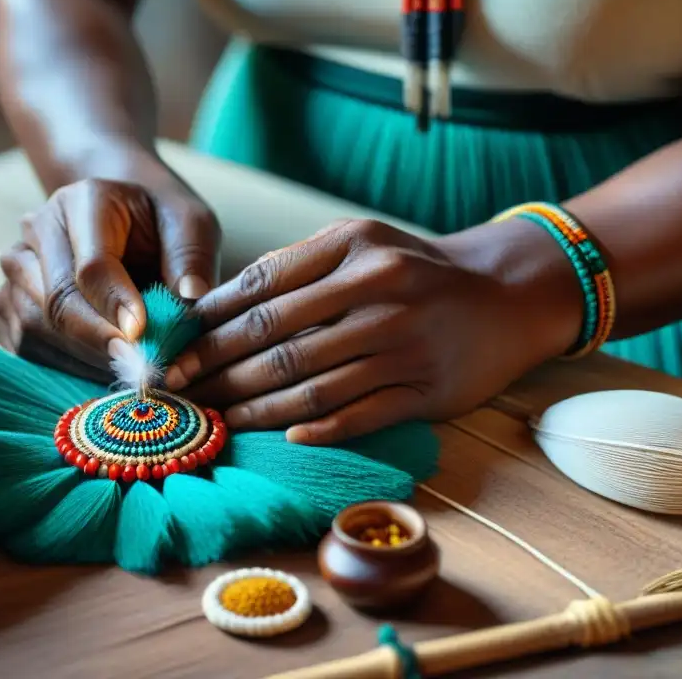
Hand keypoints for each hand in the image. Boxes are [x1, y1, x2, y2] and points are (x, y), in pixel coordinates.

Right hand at [0, 173, 220, 373]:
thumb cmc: (159, 222)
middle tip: (140, 370)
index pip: (91, 265)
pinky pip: (23, 344)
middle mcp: (38, 229)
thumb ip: (191, 256)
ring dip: (82, 359)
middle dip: (100, 342)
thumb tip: (191, 297)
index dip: (115, 305)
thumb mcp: (190, 223)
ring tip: (127, 369)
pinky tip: (98, 367)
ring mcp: (16, 266)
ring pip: (34, 327)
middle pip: (56, 301)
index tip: (143, 335)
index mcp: (83, 201)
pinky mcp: (6, 300)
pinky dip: (60, 365)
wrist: (121, 218)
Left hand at [165, 219, 579, 444]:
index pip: (262, 286)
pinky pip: (356, 415)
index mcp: (353, 247)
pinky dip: (315, 429)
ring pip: (309, 384)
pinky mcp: (424, 389)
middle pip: (275, 338)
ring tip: (215, 417)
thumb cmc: (416, 269)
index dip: (210, 320)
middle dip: (216, 367)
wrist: (505, 295)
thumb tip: (221, 302)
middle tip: (178, 389)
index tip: (175, 345)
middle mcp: (378, 291)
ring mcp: (402, 344)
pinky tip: (283, 437)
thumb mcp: (363, 243)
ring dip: (253, 407)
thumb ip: (298, 266)